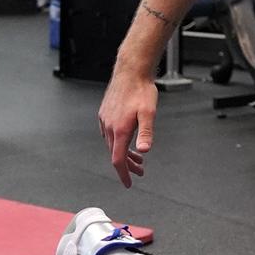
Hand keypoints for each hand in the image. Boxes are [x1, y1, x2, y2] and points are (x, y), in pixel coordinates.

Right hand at [99, 66, 156, 190]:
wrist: (131, 70)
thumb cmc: (141, 90)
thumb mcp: (149, 112)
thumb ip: (146, 132)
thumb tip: (144, 151)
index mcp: (119, 130)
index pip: (118, 160)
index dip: (123, 174)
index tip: (128, 183)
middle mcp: (109, 126)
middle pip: (116, 154)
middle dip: (128, 165)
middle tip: (140, 171)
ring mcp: (105, 120)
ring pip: (112, 144)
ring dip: (124, 153)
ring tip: (137, 158)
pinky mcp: (105, 113)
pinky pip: (109, 134)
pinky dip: (119, 142)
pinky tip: (127, 140)